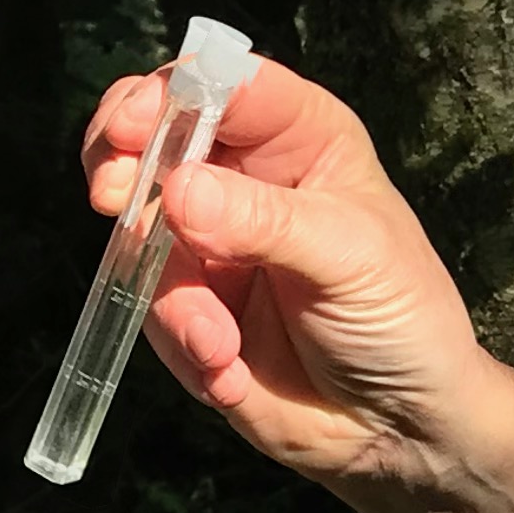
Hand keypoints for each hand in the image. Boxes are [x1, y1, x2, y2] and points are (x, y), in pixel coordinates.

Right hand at [78, 53, 493, 496]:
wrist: (401, 427)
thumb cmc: (403, 318)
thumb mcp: (349, 257)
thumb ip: (264, 221)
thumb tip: (177, 191)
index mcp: (299, 136)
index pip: (222, 85)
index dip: (169, 94)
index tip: (131, 128)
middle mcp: (245, 177)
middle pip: (151, 138)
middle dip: (121, 166)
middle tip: (110, 199)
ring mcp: (210, 241)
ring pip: (139, 235)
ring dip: (172, 300)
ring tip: (219, 348)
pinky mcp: (190, 305)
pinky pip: (150, 310)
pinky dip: (183, 346)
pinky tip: (229, 374)